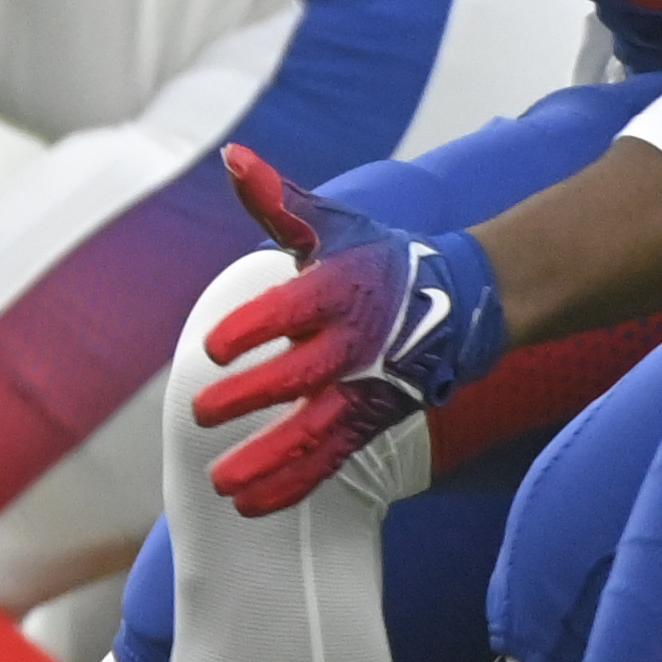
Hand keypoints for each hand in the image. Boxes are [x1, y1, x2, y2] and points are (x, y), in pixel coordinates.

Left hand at [189, 143, 508, 514]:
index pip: (292, 309)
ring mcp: (364, 389)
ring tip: (220, 485)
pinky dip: (292, 484)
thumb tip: (233, 157)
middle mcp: (354, 345)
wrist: (460, 301)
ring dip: (269, 461)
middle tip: (201, 410)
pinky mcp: (371, 421)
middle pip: (301, 377)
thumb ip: (278, 201)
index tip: (212, 346)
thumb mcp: (331, 224)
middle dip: (252, 396)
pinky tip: (249, 505)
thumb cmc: (377, 257)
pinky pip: (329, 459)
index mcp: (338, 290)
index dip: (253, 327)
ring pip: (315, 432)